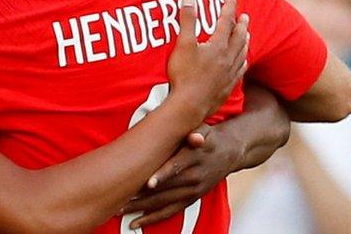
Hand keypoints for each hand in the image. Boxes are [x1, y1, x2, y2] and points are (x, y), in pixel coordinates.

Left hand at [121, 123, 243, 227]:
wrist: (229, 151)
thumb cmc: (208, 136)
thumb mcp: (203, 129)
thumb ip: (194, 132)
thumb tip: (195, 137)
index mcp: (193, 158)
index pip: (175, 167)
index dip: (162, 175)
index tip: (148, 183)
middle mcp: (194, 177)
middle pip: (165, 189)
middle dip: (142, 196)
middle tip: (120, 199)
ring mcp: (193, 190)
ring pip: (165, 203)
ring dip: (142, 209)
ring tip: (121, 210)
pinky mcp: (191, 199)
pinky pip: (171, 211)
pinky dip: (154, 217)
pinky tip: (138, 221)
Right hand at [167, 0, 248, 117]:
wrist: (190, 105)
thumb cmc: (184, 74)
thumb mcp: (183, 44)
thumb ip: (187, 20)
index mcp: (218, 46)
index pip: (226, 21)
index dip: (229, 5)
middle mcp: (228, 58)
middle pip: (238, 36)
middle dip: (241, 23)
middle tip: (244, 14)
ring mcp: (229, 73)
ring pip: (242, 53)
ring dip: (245, 41)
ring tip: (247, 34)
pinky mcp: (227, 86)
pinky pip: (240, 70)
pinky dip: (243, 62)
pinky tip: (243, 62)